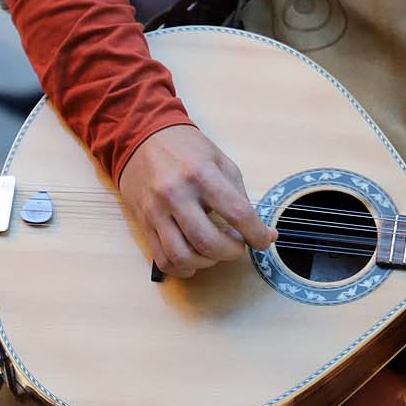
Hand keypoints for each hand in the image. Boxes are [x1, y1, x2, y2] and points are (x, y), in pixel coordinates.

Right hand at [117, 124, 275, 277]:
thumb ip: (241, 196)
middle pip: (208, 241)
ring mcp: (156, 211)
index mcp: (202, 174)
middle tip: (239, 246)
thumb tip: (263, 232)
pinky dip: (183, 268)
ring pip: (183, 256)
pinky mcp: (143, 223)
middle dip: (232, 252)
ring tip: (217, 252)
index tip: (264, 241)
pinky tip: (195, 259)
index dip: (256, 233)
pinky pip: (162, 259)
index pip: (237, 213)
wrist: (141, 138)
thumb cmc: (187, 149)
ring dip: (208, 262)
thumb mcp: (221, 162)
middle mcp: (176, 194)